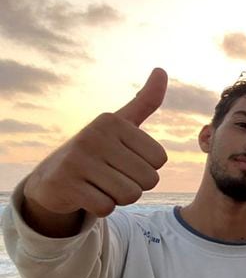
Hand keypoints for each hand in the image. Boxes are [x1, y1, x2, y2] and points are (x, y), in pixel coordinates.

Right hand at [23, 68, 168, 217]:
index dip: (147, 168)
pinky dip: (101, 207)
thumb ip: (145, 101)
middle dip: (135, 185)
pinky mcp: (65, 184)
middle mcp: (94, 136)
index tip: (125, 160)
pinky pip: (107, 208)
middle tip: (112, 176)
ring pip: (130, 195)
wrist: (52, 176)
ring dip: (119, 198)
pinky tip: (87, 194)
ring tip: (100, 184)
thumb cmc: (98, 150)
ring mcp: (77, 160)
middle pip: (148, 180)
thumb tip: (161, 70)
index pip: (160, 160)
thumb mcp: (121, 124)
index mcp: (113, 121)